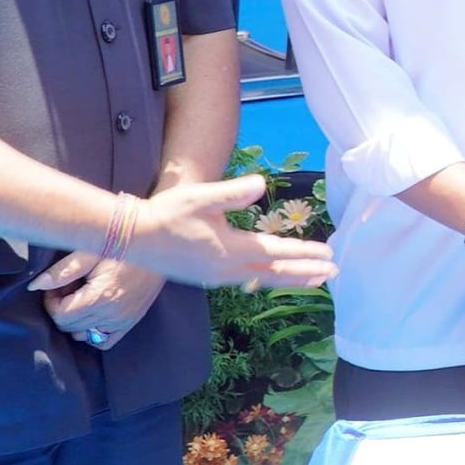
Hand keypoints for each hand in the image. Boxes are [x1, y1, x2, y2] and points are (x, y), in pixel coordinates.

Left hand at [30, 250, 166, 350]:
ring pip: (84, 335)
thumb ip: (62, 271)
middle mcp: (113, 314)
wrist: (156, 244)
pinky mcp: (132, 321)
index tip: (56, 286)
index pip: (61, 315)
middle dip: (62, 308)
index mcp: (100, 297)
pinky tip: (93, 314)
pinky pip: (105, 341)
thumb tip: (35, 286)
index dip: (51, 301)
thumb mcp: (89, 251)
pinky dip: (93, 333)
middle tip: (69, 288)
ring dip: (76, 320)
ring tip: (82, 297)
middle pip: (70, 327)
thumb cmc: (122, 243)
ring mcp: (124, 320)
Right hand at [126, 176, 335, 289]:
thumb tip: (261, 185)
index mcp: (232, 250)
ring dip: (289, 278)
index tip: (329, 254)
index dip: (305, 253)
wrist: (132, 238)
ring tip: (312, 280)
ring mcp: (217, 276)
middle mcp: (229, 269)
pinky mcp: (206, 277)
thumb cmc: (167, 214)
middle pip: (276, 272)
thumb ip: (233, 193)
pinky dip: (266, 278)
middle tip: (333, 274)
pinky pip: (246, 280)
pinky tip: (268, 276)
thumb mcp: (202, 197)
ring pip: (262, 278)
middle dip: (306, 273)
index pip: (278, 252)